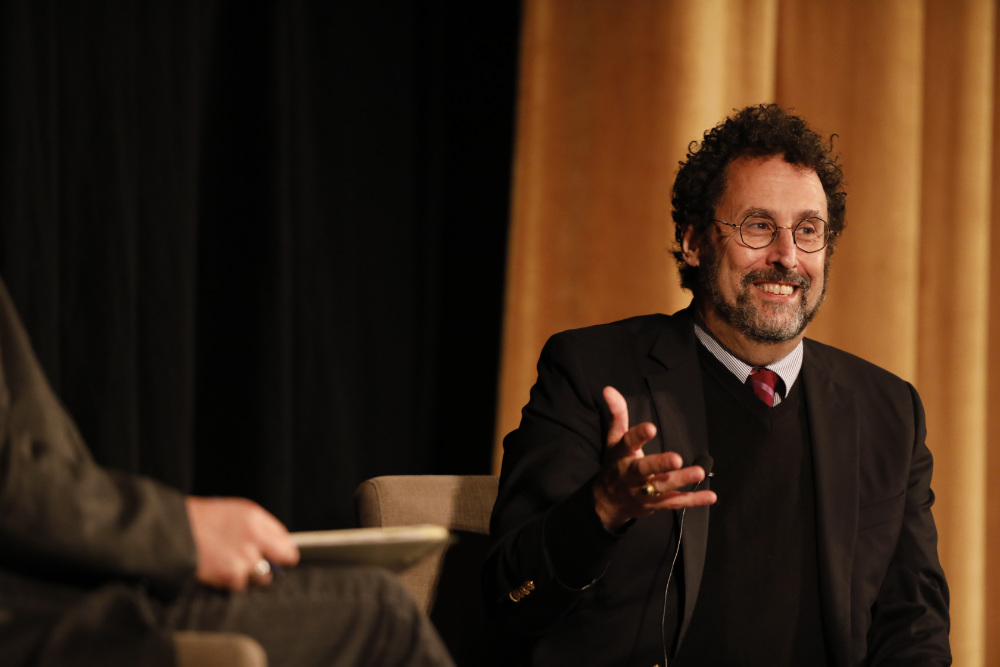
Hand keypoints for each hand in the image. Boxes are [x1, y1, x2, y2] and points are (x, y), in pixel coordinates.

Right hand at [185, 496, 299, 590]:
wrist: (169, 531)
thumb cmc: (195, 521)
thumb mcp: (229, 512)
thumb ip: (253, 527)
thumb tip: (270, 546)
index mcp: (253, 516)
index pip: (283, 536)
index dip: (281, 548)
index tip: (278, 555)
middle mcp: (255, 534)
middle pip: (284, 557)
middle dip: (275, 564)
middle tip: (264, 567)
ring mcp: (245, 556)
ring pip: (262, 576)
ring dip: (249, 576)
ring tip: (230, 566)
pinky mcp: (232, 573)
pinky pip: (239, 585)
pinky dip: (229, 582)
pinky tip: (216, 571)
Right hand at [593, 386, 716, 530]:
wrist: (606, 503)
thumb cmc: (614, 464)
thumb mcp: (614, 439)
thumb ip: (617, 414)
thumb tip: (609, 389)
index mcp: (622, 455)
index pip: (628, 442)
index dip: (639, 435)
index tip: (651, 427)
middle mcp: (631, 474)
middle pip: (644, 469)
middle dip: (660, 464)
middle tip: (677, 459)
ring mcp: (643, 491)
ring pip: (662, 486)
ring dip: (681, 480)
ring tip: (699, 472)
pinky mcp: (655, 504)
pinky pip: (675, 502)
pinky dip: (692, 500)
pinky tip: (710, 496)